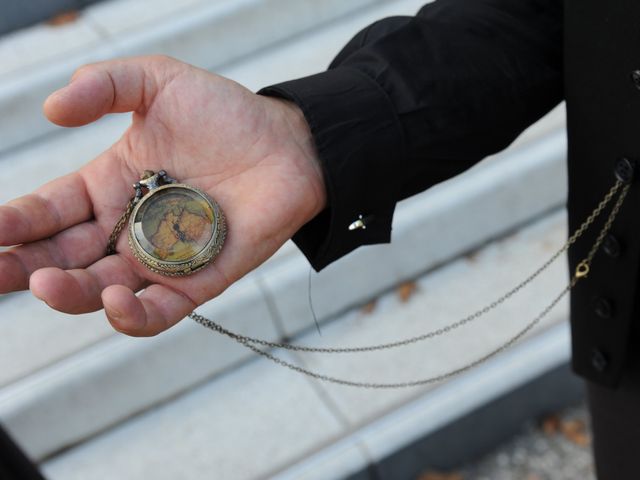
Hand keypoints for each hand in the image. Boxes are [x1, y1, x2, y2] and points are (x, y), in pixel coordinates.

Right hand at [0, 56, 325, 335]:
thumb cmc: (227, 114)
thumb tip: (50, 108)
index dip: (15, 221)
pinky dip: (135, 315)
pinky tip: (115, 300)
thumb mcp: (158, 82)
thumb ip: (104, 86)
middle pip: (63, 258)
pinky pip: (161, 310)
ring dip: (70, 294)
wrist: (290, 144)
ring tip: (45, 282)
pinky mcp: (199, 279)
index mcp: (109, 186)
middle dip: (21, 266)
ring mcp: (162, 258)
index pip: (49, 211)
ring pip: (103, 291)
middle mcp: (127, 228)